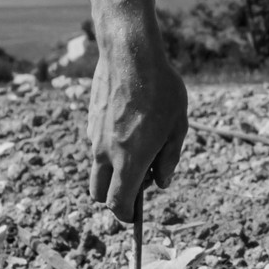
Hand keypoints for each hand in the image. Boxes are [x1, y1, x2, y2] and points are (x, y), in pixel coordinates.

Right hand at [86, 33, 187, 220]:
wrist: (130, 52)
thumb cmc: (161, 89)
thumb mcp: (178, 126)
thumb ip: (169, 159)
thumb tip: (160, 183)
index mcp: (129, 160)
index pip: (117, 205)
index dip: (126, 216)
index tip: (134, 215)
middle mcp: (105, 153)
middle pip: (98, 194)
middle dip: (114, 197)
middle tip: (138, 181)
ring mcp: (93, 136)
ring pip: (97, 168)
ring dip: (112, 170)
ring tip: (140, 145)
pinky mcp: (90, 120)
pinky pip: (96, 144)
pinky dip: (108, 147)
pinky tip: (129, 123)